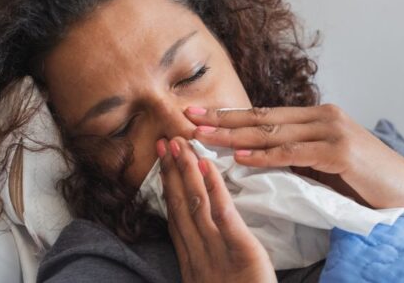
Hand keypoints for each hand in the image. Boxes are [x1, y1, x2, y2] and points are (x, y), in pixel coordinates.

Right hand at [156, 136, 275, 282]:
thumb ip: (210, 261)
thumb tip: (205, 235)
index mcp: (193, 263)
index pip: (177, 217)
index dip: (168, 187)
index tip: (163, 162)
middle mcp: (198, 256)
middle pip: (181, 206)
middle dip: (171, 172)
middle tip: (164, 141)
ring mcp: (215, 255)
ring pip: (196, 205)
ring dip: (186, 171)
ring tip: (180, 143)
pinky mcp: (240, 252)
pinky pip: (223, 215)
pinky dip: (213, 188)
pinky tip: (206, 165)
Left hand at [184, 104, 403, 219]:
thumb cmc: (363, 180)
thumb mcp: (322, 163)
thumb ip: (293, 154)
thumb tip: (251, 156)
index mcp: (316, 117)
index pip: (265, 115)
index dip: (230, 115)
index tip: (197, 115)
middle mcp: (323, 116)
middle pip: (263, 118)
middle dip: (222, 119)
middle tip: (187, 117)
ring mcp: (333, 132)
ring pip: (273, 134)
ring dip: (234, 136)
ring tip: (203, 136)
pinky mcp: (341, 152)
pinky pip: (294, 154)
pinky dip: (266, 156)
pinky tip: (241, 157)